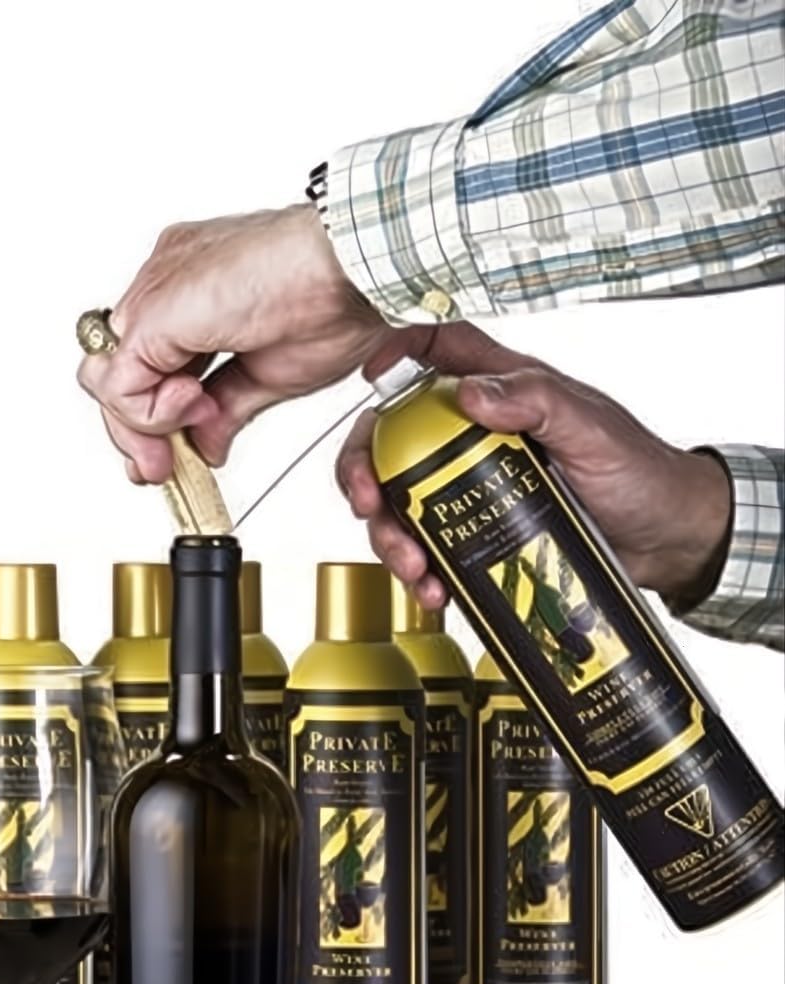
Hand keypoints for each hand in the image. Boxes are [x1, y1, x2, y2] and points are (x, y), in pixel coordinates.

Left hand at [77, 203, 427, 481]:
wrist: (354, 271)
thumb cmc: (335, 300)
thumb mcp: (270, 375)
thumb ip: (227, 409)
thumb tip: (207, 444)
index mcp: (195, 294)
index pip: (147, 363)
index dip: (153, 415)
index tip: (174, 454)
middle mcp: (169, 284)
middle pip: (119, 370)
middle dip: (138, 430)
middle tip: (163, 466)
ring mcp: (158, 290)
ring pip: (108, 374)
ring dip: (145, 422)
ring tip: (197, 421)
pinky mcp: (154, 310)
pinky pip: (119, 380)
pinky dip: (151, 412)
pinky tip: (196, 405)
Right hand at [338, 325, 732, 606]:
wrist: (667, 541)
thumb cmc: (640, 472)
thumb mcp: (592, 427)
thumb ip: (536, 399)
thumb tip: (471, 393)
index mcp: (503, 392)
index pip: (438, 351)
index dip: (396, 352)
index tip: (370, 376)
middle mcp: (476, 436)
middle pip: (393, 437)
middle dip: (364, 468)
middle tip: (366, 501)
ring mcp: (473, 485)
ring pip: (402, 500)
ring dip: (390, 533)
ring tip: (413, 563)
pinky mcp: (479, 531)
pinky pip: (432, 546)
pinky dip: (422, 569)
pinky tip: (434, 586)